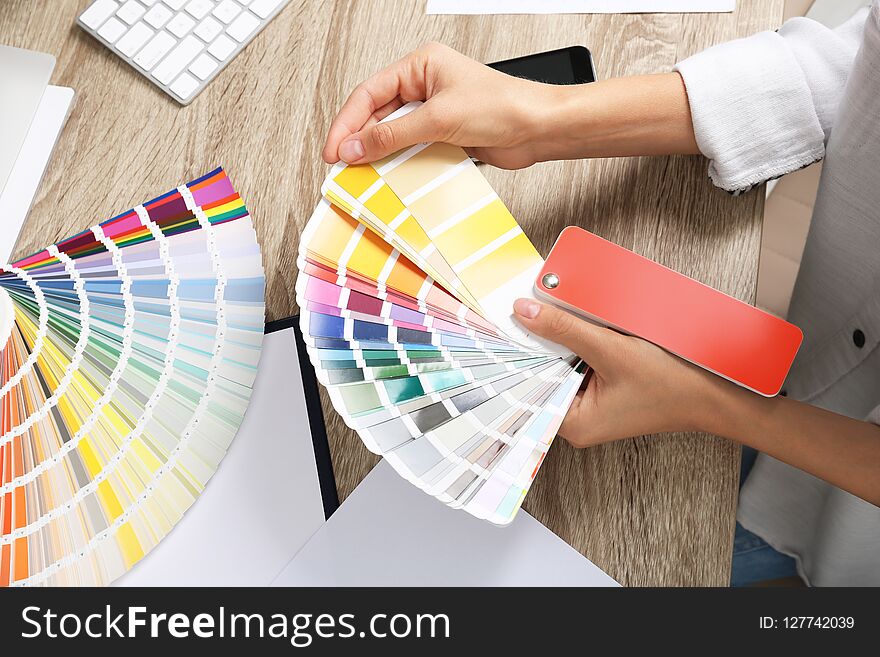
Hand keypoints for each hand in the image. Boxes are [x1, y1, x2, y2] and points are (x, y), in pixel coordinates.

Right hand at [322, 42, 567, 168]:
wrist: (539, 129)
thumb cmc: (503, 107)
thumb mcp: (438, 119)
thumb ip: (392, 135)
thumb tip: (354, 147)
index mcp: (420, 66)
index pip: (369, 93)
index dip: (347, 123)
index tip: (334, 149)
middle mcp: (425, 87)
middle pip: (378, 115)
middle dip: (359, 140)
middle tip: (342, 166)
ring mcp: (435, 112)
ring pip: (394, 134)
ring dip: (379, 154)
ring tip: (362, 175)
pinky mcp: (445, 135)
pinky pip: (413, 149)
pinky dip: (401, 164)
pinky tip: (391, 177)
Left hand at [513, 298, 721, 446]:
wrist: (712, 393)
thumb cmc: (669, 384)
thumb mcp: (610, 350)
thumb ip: (565, 330)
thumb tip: (525, 312)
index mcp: (572, 423)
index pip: (527, 387)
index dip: (516, 356)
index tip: (501, 328)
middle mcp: (576, 420)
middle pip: (542, 375)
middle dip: (538, 346)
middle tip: (525, 313)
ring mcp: (588, 407)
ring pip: (559, 367)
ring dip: (559, 344)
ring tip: (555, 321)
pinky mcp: (600, 393)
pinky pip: (576, 366)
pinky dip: (576, 347)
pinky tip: (579, 330)